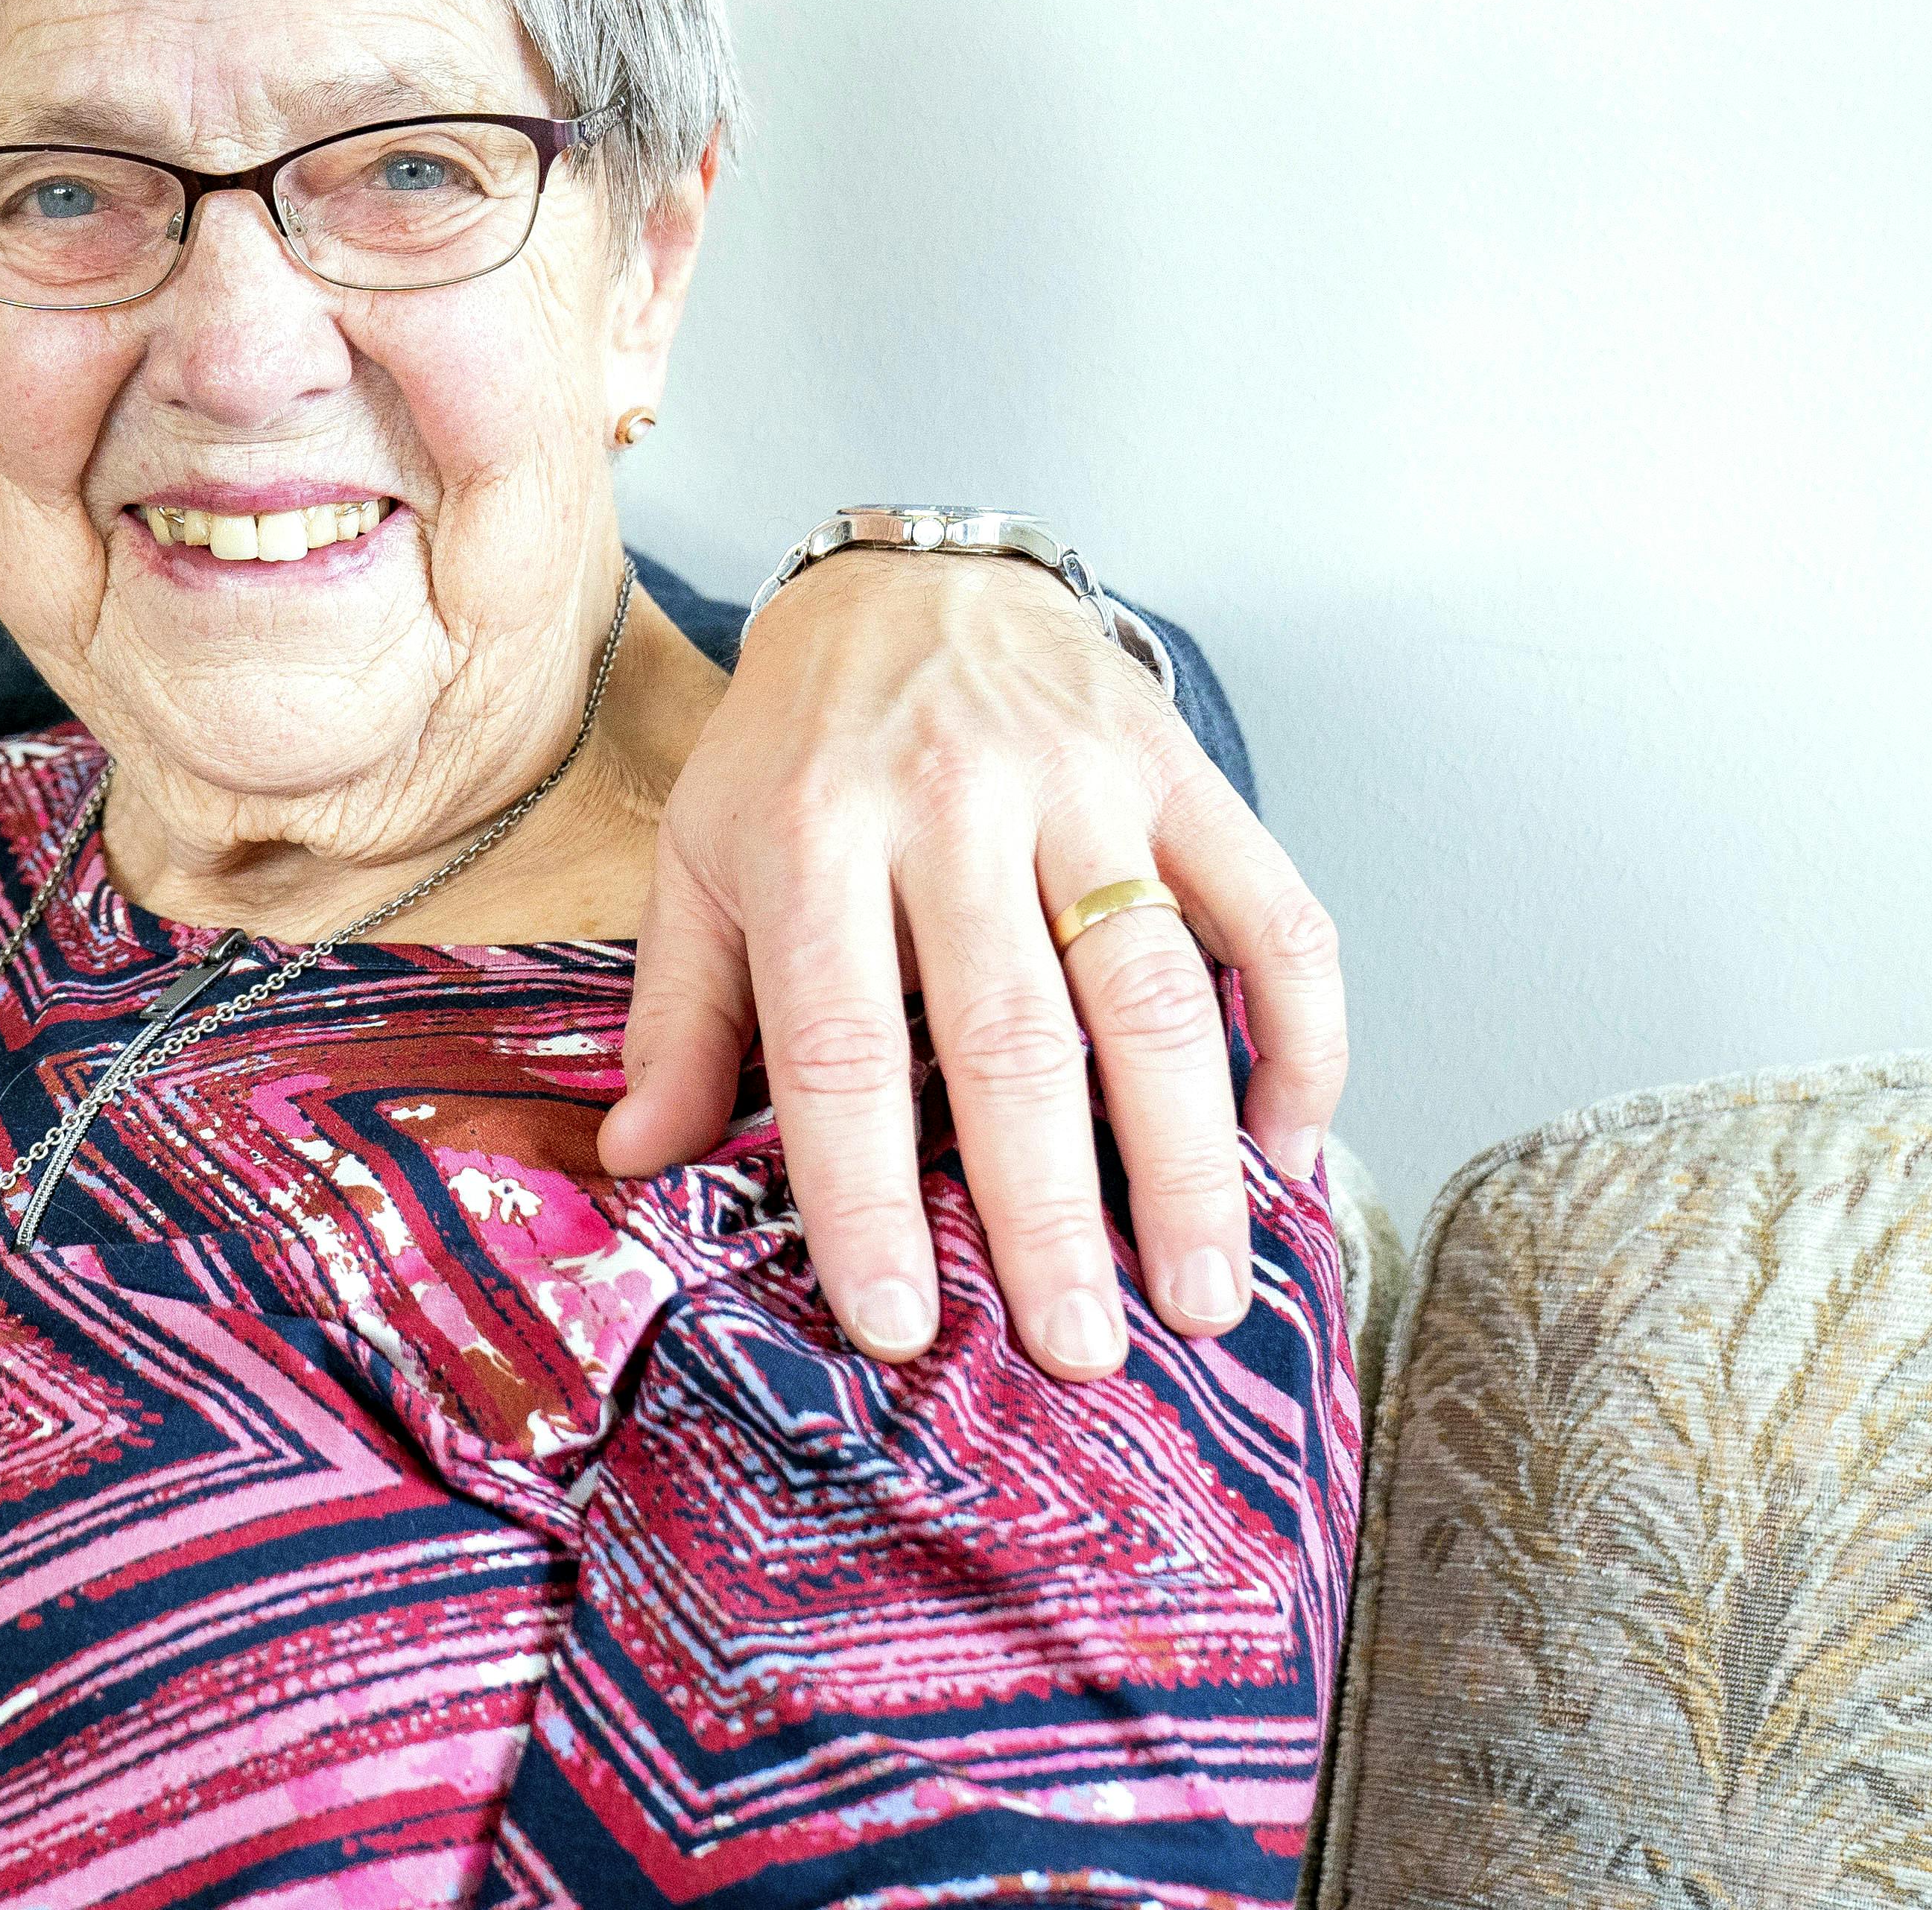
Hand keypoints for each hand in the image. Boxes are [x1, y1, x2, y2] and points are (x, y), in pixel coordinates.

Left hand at [596, 550, 1348, 1378]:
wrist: (910, 581)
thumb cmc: (793, 750)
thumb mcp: (698, 857)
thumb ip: (680, 1016)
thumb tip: (634, 1165)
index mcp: (807, 836)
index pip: (839, 1044)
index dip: (865, 1194)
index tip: (900, 1325)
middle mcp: (949, 806)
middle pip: (1013, 1037)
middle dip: (1053, 1211)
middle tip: (1084, 1351)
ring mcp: (1081, 784)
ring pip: (1153, 988)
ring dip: (1188, 1155)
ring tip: (1203, 1292)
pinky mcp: (1183, 770)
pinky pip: (1274, 912)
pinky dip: (1297, 1033)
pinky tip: (1284, 1143)